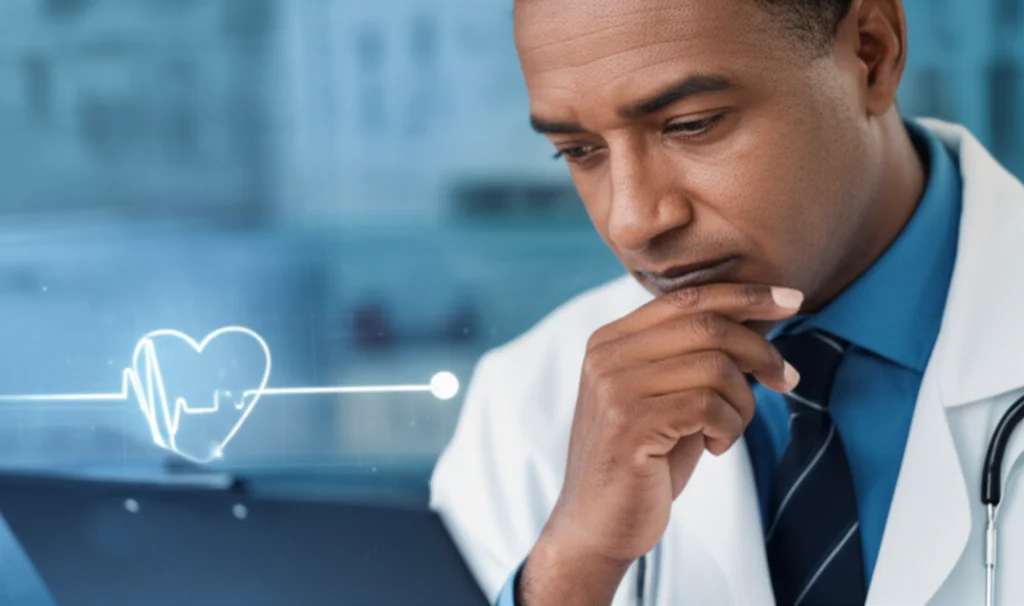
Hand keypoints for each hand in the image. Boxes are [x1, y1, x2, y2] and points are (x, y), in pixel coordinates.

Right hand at [519, 283, 802, 604]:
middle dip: (761, 350)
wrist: (598, 524)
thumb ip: (694, 355)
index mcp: (612, 339)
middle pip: (708, 326)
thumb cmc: (644, 460)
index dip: (745, 294)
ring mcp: (615, 388)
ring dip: (743, 403)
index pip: (688, 297)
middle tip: (786, 379)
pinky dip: (729, 428)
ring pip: (715, 367)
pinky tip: (715, 447)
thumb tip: (760, 315)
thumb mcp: (667, 395)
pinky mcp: (629, 424)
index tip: (791, 299)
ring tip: (728, 431)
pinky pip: (708, 406)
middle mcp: (607, 355)